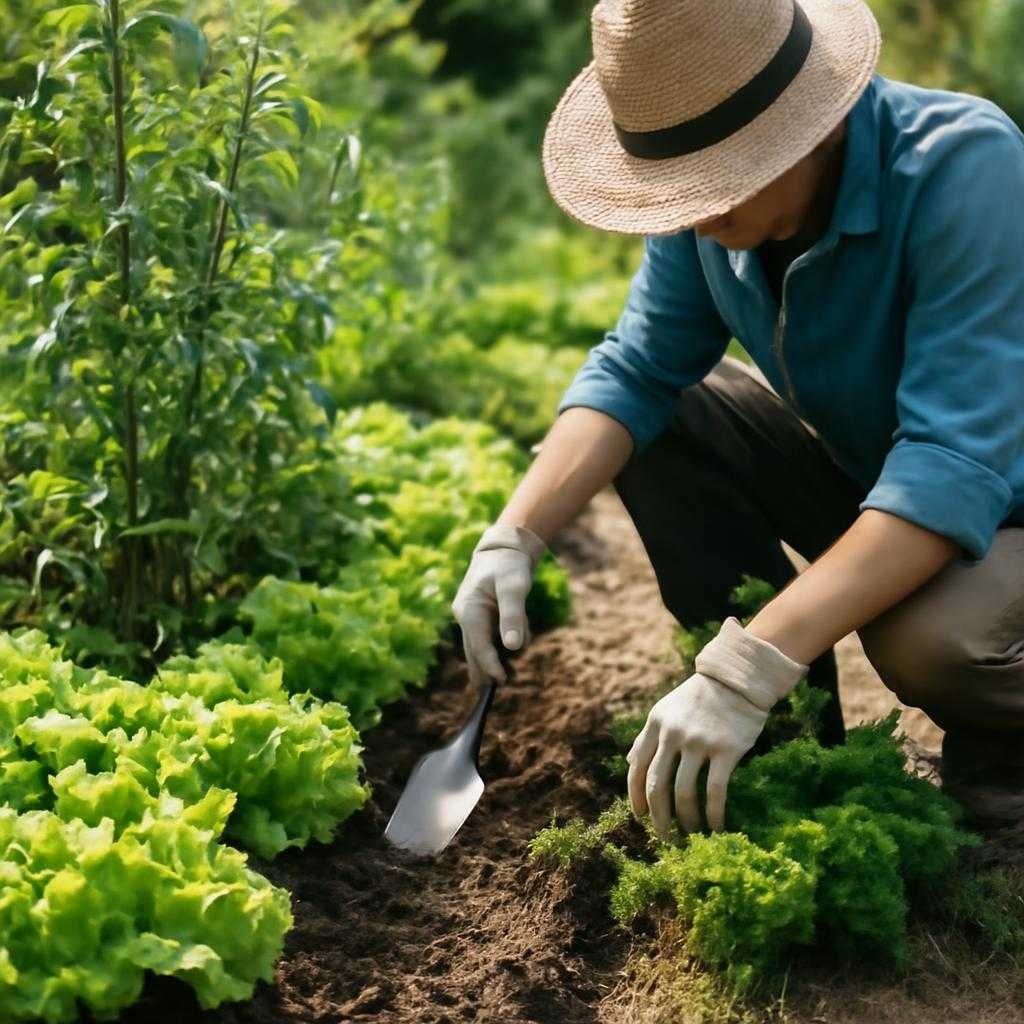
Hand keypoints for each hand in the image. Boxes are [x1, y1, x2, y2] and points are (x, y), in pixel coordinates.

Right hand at [451, 523, 546, 685]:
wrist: (504, 547)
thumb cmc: (509, 565)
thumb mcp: (514, 587)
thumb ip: (514, 615)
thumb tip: (513, 647)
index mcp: (469, 610)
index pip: (478, 645)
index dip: (490, 666)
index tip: (501, 682)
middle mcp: (465, 615)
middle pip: (474, 652)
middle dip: (485, 672)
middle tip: (491, 695)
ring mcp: (472, 617)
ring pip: (483, 646)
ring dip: (499, 655)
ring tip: (513, 661)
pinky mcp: (481, 617)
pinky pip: (491, 637)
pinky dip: (505, 641)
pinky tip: (518, 636)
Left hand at [626, 672, 767, 834]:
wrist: (737, 679)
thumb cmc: (700, 698)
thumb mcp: (666, 710)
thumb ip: (648, 736)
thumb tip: (630, 762)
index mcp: (655, 724)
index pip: (637, 770)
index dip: (636, 798)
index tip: (641, 818)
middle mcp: (672, 734)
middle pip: (656, 786)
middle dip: (658, 818)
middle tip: (665, 838)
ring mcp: (698, 742)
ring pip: (683, 793)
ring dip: (686, 821)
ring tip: (691, 835)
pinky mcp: (726, 750)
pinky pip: (715, 791)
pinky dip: (713, 815)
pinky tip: (716, 827)